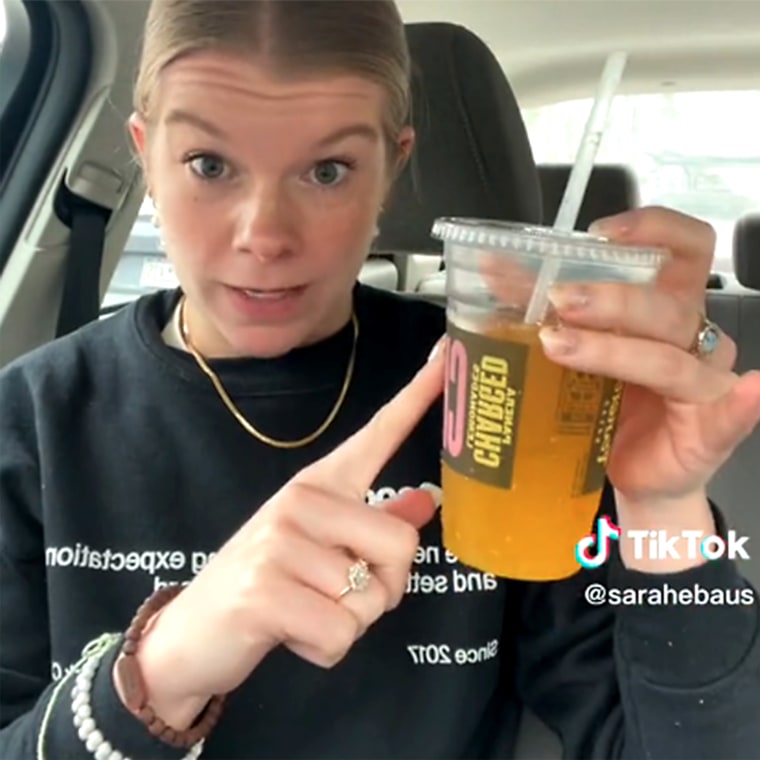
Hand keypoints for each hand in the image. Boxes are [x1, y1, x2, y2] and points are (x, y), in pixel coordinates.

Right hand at [118, 340, 445, 726]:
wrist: (191, 633)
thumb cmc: (269, 585)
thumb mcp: (321, 547)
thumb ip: (375, 523)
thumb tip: (427, 502)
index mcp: (319, 485)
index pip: (378, 433)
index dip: (418, 395)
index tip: (448, 354)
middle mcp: (301, 500)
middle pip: (403, 544)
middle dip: (385, 589)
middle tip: (339, 595)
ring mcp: (280, 541)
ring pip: (372, 599)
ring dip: (350, 624)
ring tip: (304, 611)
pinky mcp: (264, 589)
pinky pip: (341, 634)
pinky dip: (326, 650)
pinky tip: (289, 634)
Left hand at [539, 207, 759, 527]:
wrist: (631, 470)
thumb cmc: (609, 404)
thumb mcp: (579, 348)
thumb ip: (549, 310)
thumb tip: (496, 274)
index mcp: (668, 307)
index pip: (681, 249)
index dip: (650, 229)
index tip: (597, 233)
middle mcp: (693, 337)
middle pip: (666, 302)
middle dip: (609, 297)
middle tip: (557, 301)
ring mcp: (704, 382)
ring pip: (668, 355)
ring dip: (613, 347)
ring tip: (558, 345)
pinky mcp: (709, 429)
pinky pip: (732, 413)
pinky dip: (742, 402)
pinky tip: (749, 391)